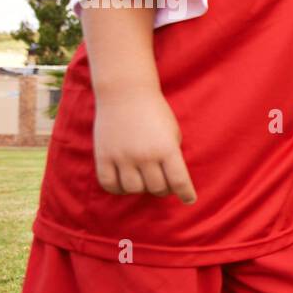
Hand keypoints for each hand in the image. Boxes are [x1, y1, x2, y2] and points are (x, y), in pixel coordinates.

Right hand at [93, 88, 196, 203]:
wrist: (125, 92)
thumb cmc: (155, 112)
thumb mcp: (173, 132)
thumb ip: (172, 156)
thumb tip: (172, 181)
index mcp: (166, 148)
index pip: (179, 182)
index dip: (186, 194)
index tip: (189, 200)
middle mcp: (145, 155)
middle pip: (157, 188)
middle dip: (163, 189)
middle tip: (163, 183)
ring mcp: (122, 157)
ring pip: (134, 189)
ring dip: (142, 188)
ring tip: (144, 179)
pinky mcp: (104, 156)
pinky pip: (110, 185)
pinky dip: (118, 189)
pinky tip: (124, 182)